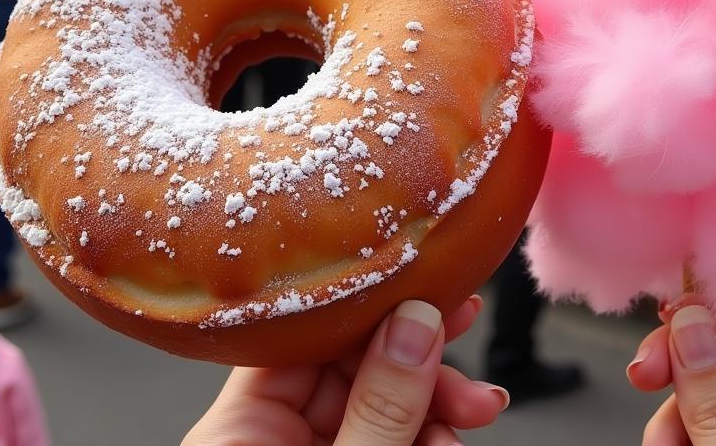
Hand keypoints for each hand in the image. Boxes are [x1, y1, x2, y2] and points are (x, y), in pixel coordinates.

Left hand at [183, 297, 507, 445]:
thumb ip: (380, 410)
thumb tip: (416, 321)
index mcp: (240, 428)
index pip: (309, 331)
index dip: (376, 305)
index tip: (434, 286)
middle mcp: (270, 436)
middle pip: (356, 365)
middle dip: (423, 361)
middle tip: (470, 348)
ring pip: (383, 403)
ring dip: (438, 405)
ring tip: (475, 413)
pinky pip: (390, 438)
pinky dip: (427, 437)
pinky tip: (452, 442)